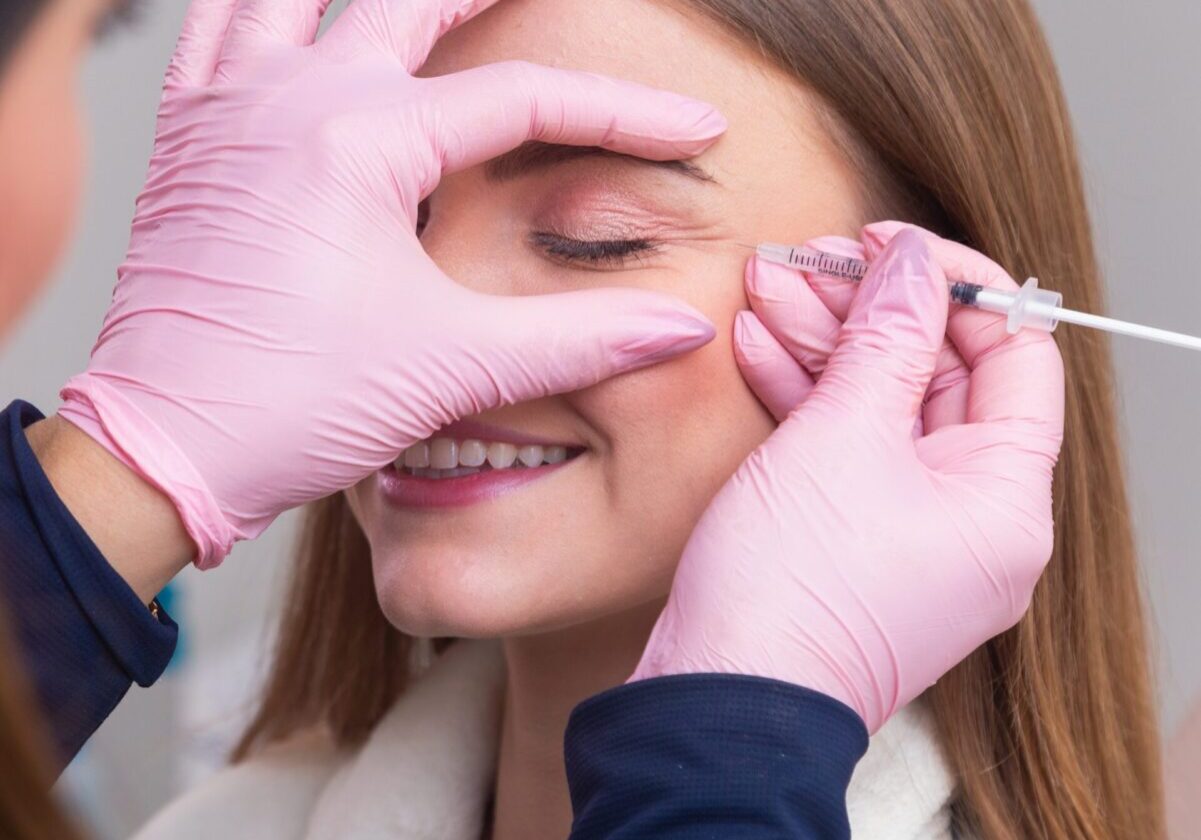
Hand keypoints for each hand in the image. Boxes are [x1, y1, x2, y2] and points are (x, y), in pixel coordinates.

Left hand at [54, 0, 725, 568]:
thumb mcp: (452, 368)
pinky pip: (216, 31)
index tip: (693, 127)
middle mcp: (289, 102)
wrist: (163, 449)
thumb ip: (579, 339)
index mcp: (361, 144)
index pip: (523, 99)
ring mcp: (229, 113)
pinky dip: (257, 7)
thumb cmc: (290, 405)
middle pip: (411, 5)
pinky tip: (288, 16)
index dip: (622, 111)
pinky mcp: (190, 144)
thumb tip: (678, 328)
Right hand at [632, 226, 1064, 732]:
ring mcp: (907, 531)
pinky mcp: (850, 540)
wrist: (720, 703)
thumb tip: (913, 267)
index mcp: (1003, 499)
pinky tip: (759, 346)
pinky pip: (843, 449)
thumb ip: (886, 340)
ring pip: (880, 408)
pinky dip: (804, 396)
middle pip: (937, 377)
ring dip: (824, 343)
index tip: (893, 246)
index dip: (958, 287)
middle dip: (870, 310)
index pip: (1014, 357)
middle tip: (813, 260)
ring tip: (770, 285)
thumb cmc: (792, 591)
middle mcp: (969, 518)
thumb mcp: (843, 437)